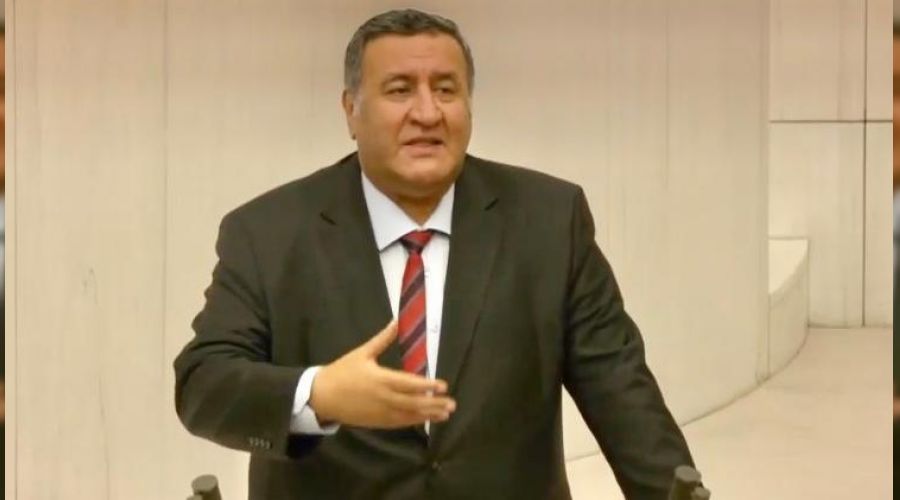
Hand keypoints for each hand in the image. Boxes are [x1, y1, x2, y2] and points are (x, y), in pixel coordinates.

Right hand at [309, 320, 455, 428]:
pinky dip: (413, 421)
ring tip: (445, 414)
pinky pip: (399, 423)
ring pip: (408, 415)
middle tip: (452, 403)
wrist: (321, 396)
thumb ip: (383, 339)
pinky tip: (426, 419)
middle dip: (434, 404)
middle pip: (413, 403)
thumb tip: (397, 321)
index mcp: (380, 379)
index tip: (443, 386)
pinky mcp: (377, 422)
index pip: (409, 384)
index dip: (427, 386)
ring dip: (428, 415)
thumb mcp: (362, 352)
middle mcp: (383, 398)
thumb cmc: (342, 371)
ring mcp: (380, 412)